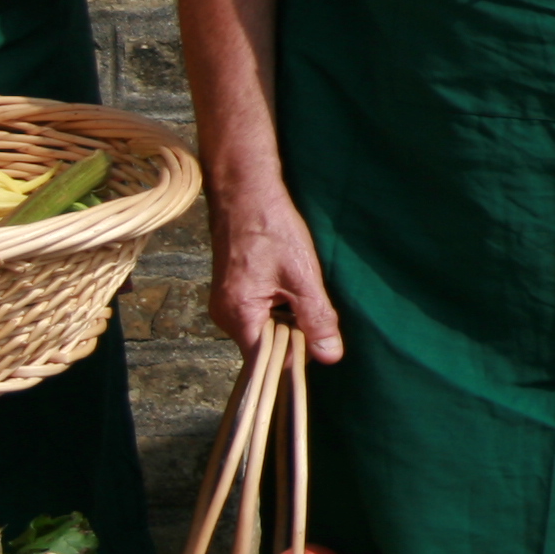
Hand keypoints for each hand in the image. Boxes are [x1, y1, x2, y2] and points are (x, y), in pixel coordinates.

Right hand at [207, 177, 343, 361]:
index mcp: (238, 316)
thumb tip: (329, 357)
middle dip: (294, 336)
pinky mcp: (232, 293)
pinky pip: (258, 314)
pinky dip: (279, 308)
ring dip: (288, 320)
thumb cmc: (272, 229)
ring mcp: (226, 305)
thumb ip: (316, 318)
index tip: (320, 346)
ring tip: (300, 290)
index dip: (295, 358)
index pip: (268, 361)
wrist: (245, 193)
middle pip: (266, 348)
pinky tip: (290, 285)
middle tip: (313, 307)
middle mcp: (225, 317)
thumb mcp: (303, 276)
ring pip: (264, 330)